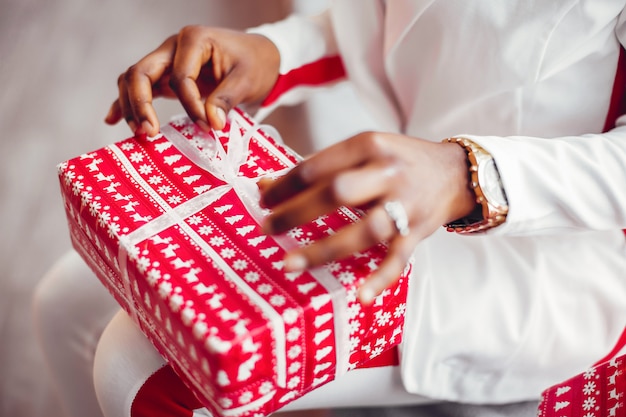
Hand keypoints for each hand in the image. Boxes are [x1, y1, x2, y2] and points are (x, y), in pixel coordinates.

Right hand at [105, 26, 279, 135]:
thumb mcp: (247, 79)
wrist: (260, 57)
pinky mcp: (165, 76)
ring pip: (133, 79)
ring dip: (131, 106)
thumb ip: (227, 98)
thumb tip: (212, 123)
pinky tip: (113, 119)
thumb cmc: (254, 63)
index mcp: (193, 40)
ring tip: (140, 134)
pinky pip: (138, 86)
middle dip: (141, 104)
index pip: (180, 76)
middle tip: (149, 133)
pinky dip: (125, 103)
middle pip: (140, 72)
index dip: (190, 105)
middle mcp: (172, 46)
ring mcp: (166, 60)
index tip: (208, 127)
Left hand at [259, 132, 475, 302]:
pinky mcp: (417, 233)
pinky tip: (360, 296)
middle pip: (337, 193)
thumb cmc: (398, 161)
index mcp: (369, 146)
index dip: (285, 185)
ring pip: (364, 230)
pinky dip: (380, 279)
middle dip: (296, 212)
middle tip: (266, 228)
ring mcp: (405, 205)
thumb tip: (267, 185)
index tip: (264, 199)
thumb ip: (321, 167)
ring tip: (289, 263)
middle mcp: (388, 173)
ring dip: (324, 249)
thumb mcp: (363, 151)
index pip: (318, 166)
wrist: (454, 172)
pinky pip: (398, 259)